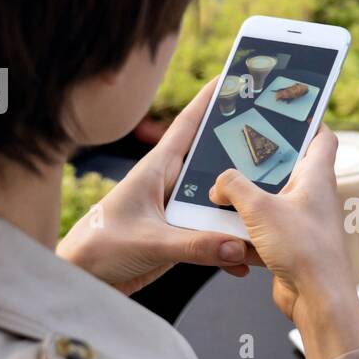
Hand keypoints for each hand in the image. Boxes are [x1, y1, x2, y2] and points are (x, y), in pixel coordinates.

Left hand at [58, 77, 251, 294]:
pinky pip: (214, 237)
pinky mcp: (180, 238)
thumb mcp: (148, 242)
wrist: (82, 281)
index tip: (234, 77)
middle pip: (213, 162)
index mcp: (157, 170)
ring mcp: (176, 212)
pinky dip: (230, 247)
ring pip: (218, 203)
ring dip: (241, 209)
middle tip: (275, 139)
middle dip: (242, 152)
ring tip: (272, 207)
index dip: (209, 99)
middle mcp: (170, 186)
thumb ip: (194, 245)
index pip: (187, 126)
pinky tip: (245, 260)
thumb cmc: (98, 248)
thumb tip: (236, 247)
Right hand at [209, 127, 358, 358]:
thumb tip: (218, 184)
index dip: (307, 121)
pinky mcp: (291, 248)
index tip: (285, 112)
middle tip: (236, 152)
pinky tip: (224, 231)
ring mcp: (303, 224)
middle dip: (262, 162)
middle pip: (290, 168)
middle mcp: (313, 198)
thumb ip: (234, 187)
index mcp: (316, 178)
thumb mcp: (259, 208)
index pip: (322, 137)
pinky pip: (265, 232)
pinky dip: (247, 232)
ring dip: (249, 200)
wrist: (317, 300)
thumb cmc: (303, 249)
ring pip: (272, 202)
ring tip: (221, 190)